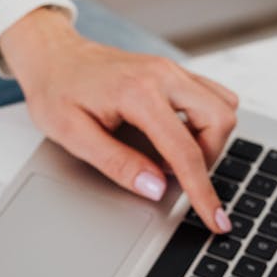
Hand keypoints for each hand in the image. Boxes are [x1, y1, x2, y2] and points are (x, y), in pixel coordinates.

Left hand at [0, 7, 238, 231]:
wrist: (53, 57)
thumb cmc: (56, 92)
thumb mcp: (73, 136)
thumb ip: (117, 164)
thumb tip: (156, 188)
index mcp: (138, 93)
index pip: (185, 151)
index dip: (202, 192)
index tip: (216, 219)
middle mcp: (163, 75)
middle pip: (220, 121)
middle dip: (207, 158)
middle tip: (171, 173)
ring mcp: (172, 70)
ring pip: (223, 107)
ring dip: (208, 140)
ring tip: (167, 154)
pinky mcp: (174, 72)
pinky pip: (212, 96)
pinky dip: (205, 122)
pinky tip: (175, 135)